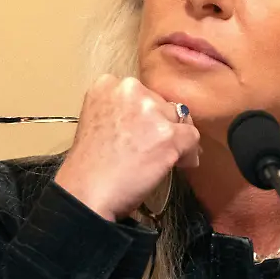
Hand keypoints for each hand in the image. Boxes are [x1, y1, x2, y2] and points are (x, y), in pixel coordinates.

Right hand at [54, 74, 199, 220]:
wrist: (87, 193)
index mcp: (107, 85)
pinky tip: (177, 165)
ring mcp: (151, 111)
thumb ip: (123, 111)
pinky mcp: (168, 135)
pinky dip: (188, 153)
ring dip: (175, 139)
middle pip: (162, 104)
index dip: (145, 114)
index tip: (141, 131)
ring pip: (179, 120)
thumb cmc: (88, 167)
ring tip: (160, 159)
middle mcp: (130, 90)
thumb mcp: (96, 121)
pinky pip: (192, 139)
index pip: (142, 93)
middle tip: (148, 149)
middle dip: (161, 125)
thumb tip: (156, 118)